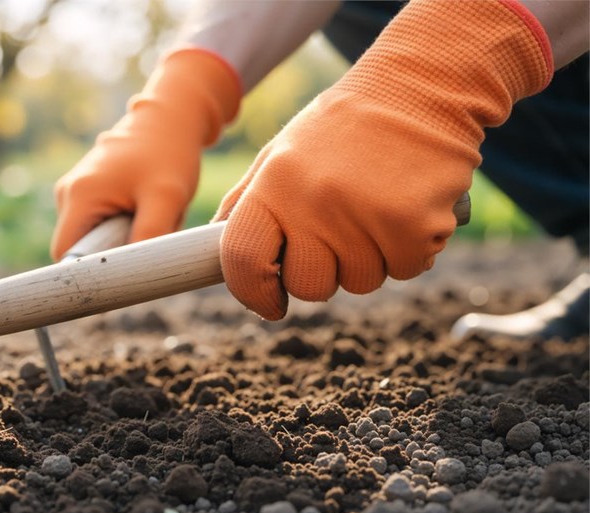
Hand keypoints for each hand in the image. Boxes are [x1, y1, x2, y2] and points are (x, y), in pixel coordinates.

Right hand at [51, 48, 240, 260]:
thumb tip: (133, 277)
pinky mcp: (87, 189)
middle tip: (147, 240)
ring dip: (120, 238)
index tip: (119, 281)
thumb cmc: (169, 154)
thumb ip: (149, 237)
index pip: (66, 257)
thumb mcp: (167, 198)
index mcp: (78, 196)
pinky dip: (122, 225)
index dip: (88, 275)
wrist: (171, 117)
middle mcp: (67, 193)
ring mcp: (75, 190)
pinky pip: (99, 223)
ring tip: (149, 216)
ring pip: (92, 237)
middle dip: (112, 254)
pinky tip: (143, 208)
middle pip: (80, 248)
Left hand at [214, 0, 551, 320]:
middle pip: (308, 286)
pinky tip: (408, 207)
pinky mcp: (416, 227)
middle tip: (339, 235)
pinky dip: (410, 249)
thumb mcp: (282, 151)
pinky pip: (406, 269)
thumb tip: (213, 248)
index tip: (269, 304)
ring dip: (370, 258)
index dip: (252, 292)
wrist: (422, 85)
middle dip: (323, 274)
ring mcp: (366, 216)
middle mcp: (315, 202)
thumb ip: (246, 201)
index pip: (242, 259)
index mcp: (274, 183)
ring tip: (377, 206)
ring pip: (361, 282)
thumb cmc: (345, 125)